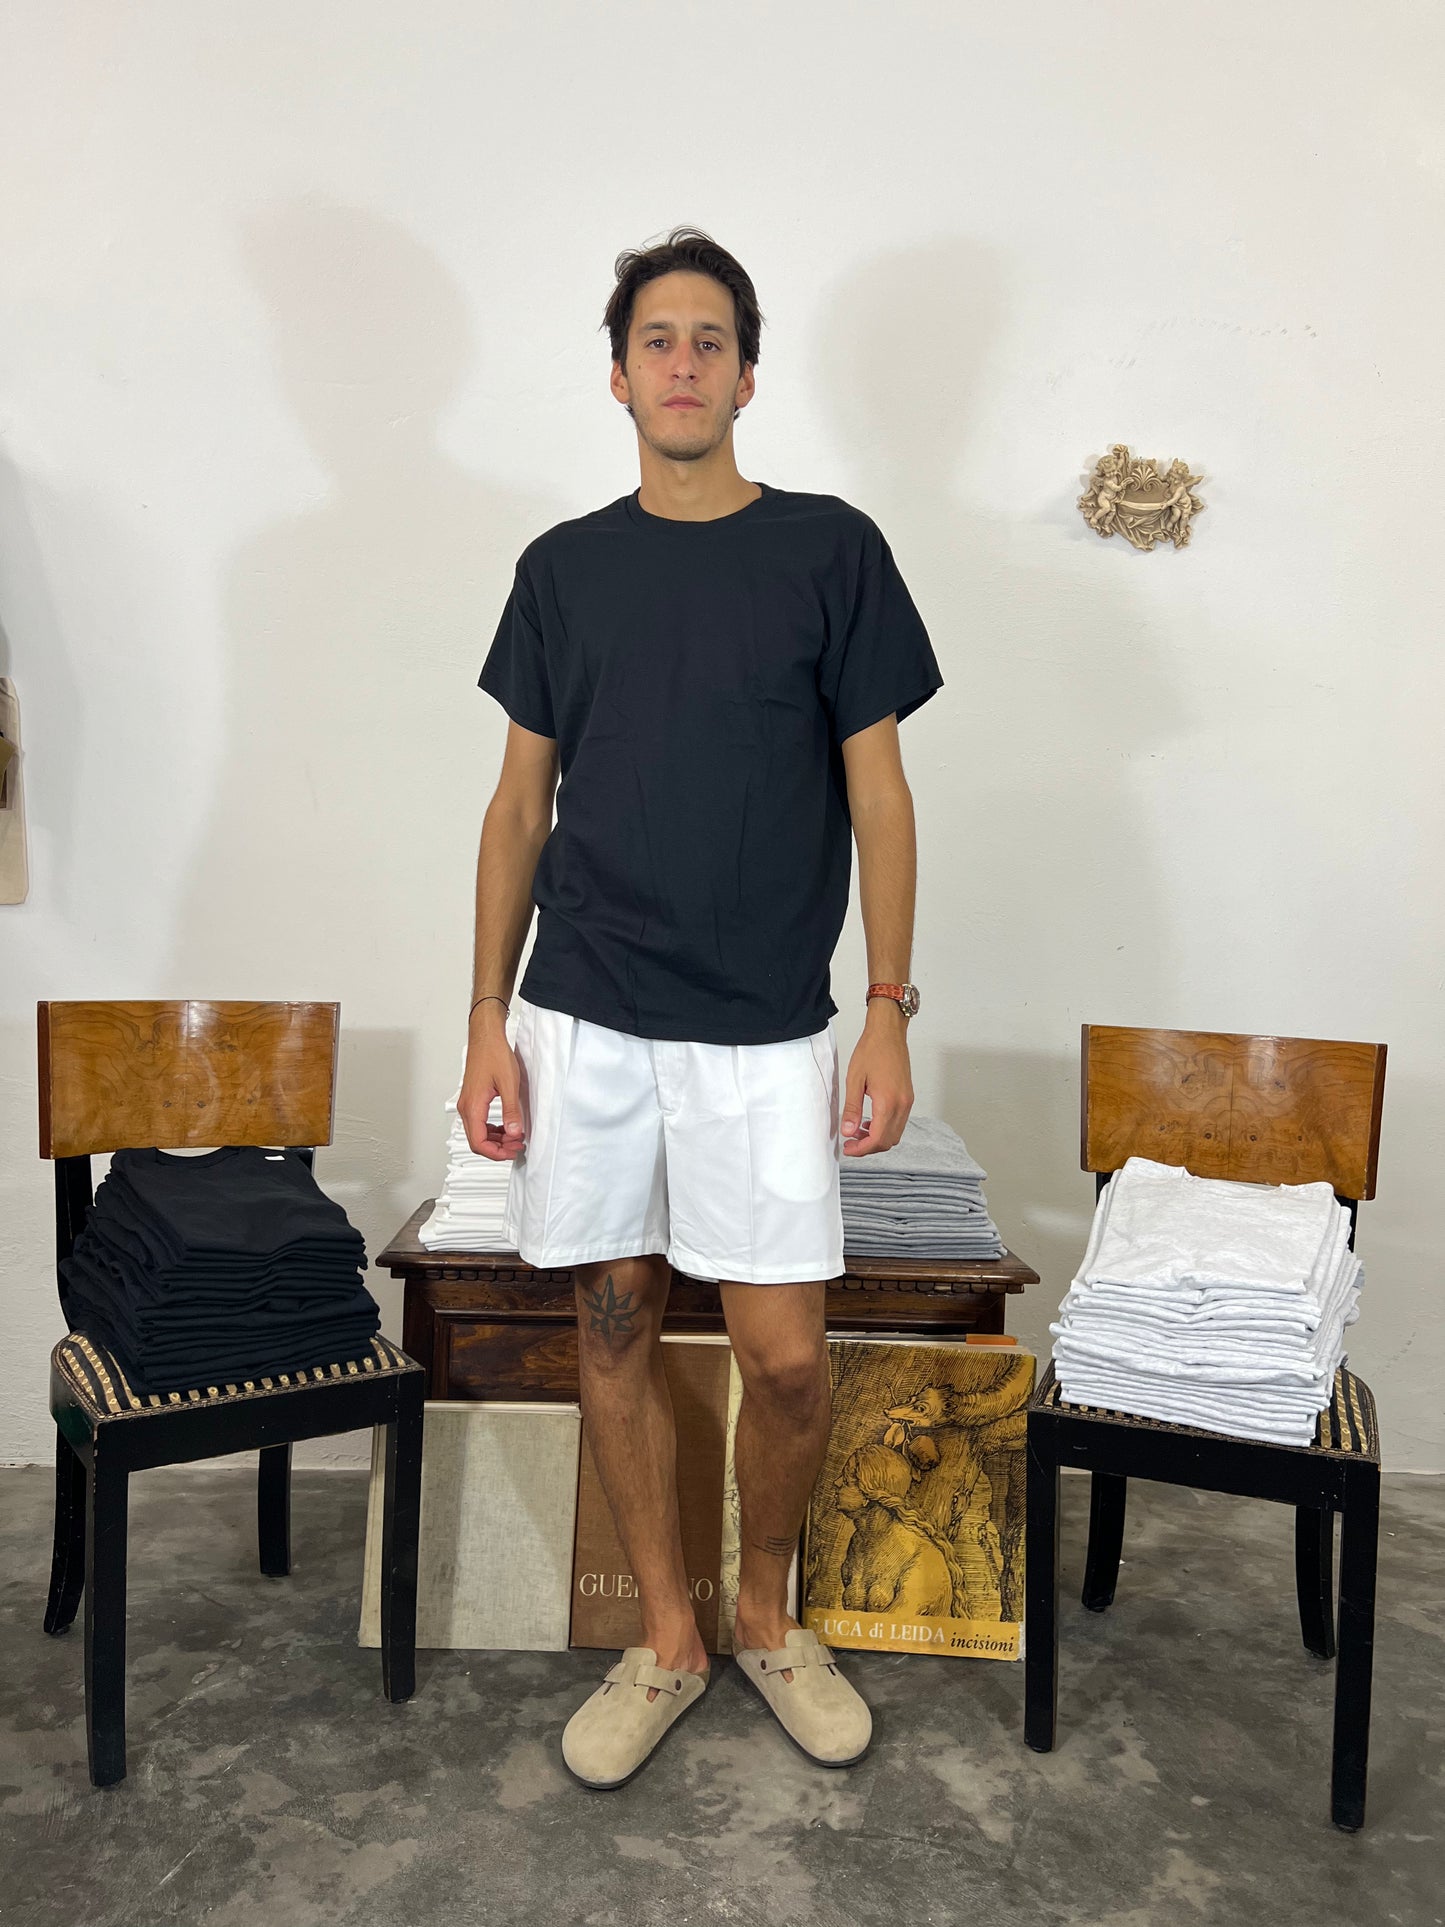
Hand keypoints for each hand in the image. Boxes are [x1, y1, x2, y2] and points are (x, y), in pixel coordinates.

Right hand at [457, 1016, 526, 1160]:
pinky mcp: (472, 1099)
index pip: (478, 1142)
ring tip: (514, 1137)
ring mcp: (468, 1103)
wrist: (485, 1037)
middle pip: (477, 1141)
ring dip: (495, 1139)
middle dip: (497, 1148)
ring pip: (478, 1132)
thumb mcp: (509, 1084)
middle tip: (516, 1146)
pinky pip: (479, 1122)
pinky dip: (492, 1129)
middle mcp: (466, 1107)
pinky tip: (506, 1126)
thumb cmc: (493, 1054)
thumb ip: (511, 1111)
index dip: (496, 1153)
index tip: (511, 1152)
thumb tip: (513, 1132)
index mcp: (473, 1106)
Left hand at [840, 1011, 912, 1155]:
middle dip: (869, 1147)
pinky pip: (899, 1122)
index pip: (877, 1139)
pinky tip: (870, 1120)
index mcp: (888, 1102)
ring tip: (857, 1131)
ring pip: (895, 1134)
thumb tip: (848, 1131)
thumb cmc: (872, 1050)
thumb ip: (852, 1109)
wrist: (888, 1033)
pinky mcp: (908, 1097)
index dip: (862, 1149)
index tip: (848, 1149)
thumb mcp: (854, 1080)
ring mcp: (907, 1101)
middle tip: (850, 1142)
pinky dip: (885, 1128)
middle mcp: (902, 1104)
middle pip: (888, 1141)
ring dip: (877, 1138)